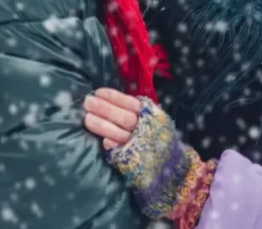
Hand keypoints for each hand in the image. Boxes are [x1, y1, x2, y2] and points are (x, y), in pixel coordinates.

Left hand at [83, 89, 210, 221]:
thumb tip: (109, 101)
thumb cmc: (157, 139)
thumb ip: (138, 112)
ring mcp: (142, 146)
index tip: (99, 92)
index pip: (132, 104)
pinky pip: (123, 153)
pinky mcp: (136, 162)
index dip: (115, 97)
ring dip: (103, 126)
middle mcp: (148, 130)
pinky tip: (103, 142)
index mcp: (152, 117)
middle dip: (105, 109)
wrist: (175, 168)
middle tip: (87, 102)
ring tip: (87, 118)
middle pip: (125, 118)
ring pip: (121, 134)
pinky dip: (114, 146)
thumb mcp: (153, 120)